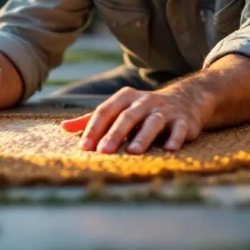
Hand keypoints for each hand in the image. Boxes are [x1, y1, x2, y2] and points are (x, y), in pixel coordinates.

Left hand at [60, 86, 206, 153]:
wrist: (185, 100)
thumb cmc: (142, 110)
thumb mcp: (118, 109)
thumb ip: (92, 119)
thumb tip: (64, 128)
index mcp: (125, 97)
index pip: (105, 111)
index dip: (94, 128)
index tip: (84, 147)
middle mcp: (144, 101)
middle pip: (127, 117)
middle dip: (114, 134)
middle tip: (103, 152)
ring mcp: (164, 110)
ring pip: (152, 122)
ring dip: (143, 137)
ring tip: (133, 152)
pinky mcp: (183, 121)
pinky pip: (178, 129)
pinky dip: (174, 138)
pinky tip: (169, 149)